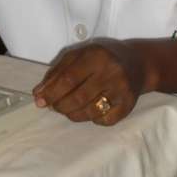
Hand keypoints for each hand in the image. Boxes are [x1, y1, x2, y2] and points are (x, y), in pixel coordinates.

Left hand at [32, 38, 146, 125]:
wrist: (138, 63)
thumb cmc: (103, 57)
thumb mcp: (80, 55)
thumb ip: (58, 71)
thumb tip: (39, 94)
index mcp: (96, 56)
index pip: (69, 79)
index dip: (51, 92)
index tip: (39, 101)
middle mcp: (111, 72)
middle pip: (77, 98)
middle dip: (60, 106)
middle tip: (53, 106)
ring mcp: (121, 91)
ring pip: (89, 112)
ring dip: (72, 114)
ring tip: (67, 108)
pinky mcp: (128, 106)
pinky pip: (103, 121)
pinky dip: (91, 119)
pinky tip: (89, 110)